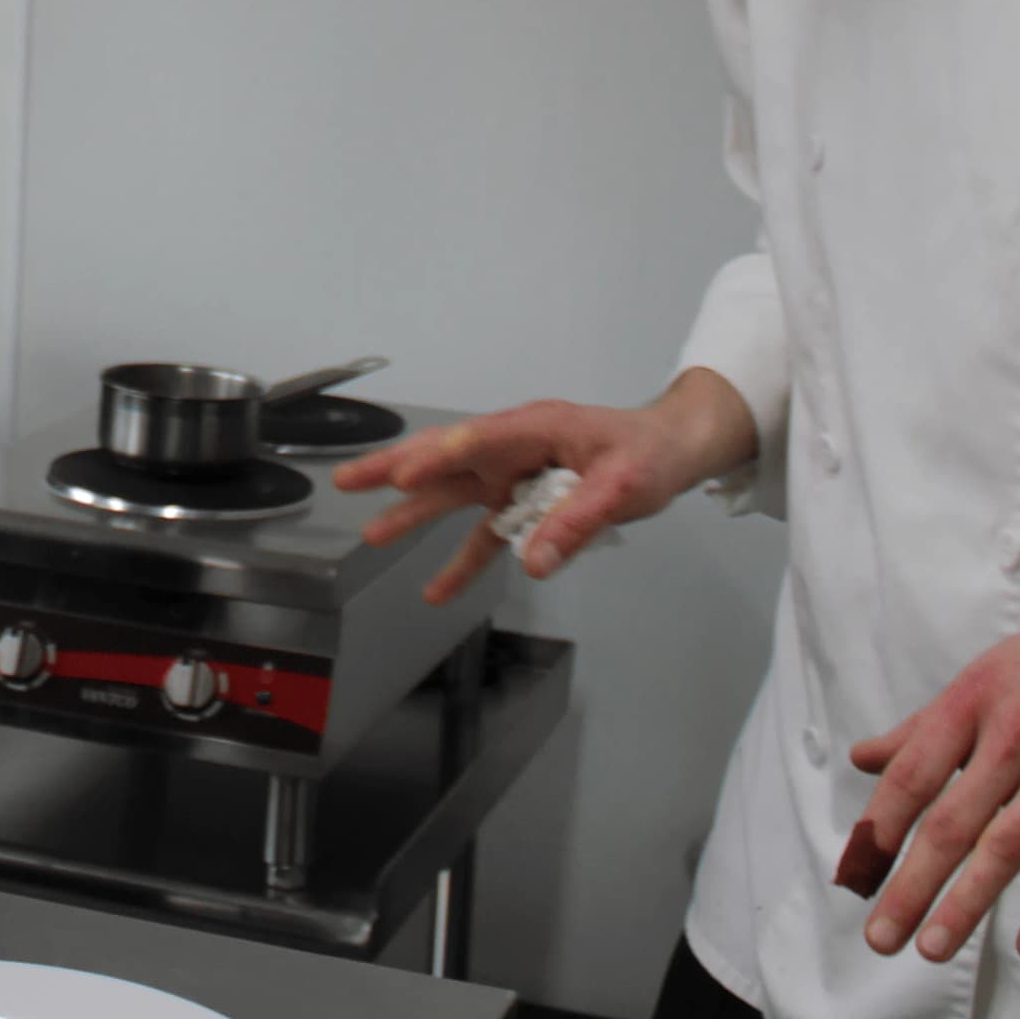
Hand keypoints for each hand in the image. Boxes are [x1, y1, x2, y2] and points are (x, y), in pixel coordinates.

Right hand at [332, 369, 757, 602]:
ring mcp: (514, 476)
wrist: (671, 450)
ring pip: (453, 495)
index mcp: (535, 428)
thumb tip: (532, 562)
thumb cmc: (649, 453)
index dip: (437, 456)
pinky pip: (485, 534)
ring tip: (371, 536)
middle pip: (446, 459)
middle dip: (396, 471)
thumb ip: (575, 522)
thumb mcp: (622, 486)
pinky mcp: (522, 503)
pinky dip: (462, 561)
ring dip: (414, 515)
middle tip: (348, 482)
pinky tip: (436, 590)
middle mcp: (514, 448)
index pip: (476, 439)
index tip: (402, 475)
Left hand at [836, 557, 1019, 964]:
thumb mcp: (984, 677)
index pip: (913, 774)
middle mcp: (1015, 735)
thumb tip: (863, 759)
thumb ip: (923, 727)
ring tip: (934, 948)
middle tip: (881, 937)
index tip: (855, 873)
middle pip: (952, 822)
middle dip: (911, 884)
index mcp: (973, 702)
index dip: (880, 826)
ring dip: (967, 904)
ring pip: (1008, 847)